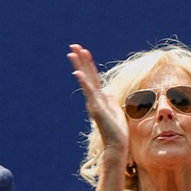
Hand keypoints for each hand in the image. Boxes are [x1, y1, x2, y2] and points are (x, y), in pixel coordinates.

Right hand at [67, 44, 128, 160]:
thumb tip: (107, 91)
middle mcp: (94, 98)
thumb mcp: (116, 110)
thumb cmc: (117, 131)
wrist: (117, 145)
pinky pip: (89, 92)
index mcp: (100, 98)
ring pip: (86, 80)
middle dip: (80, 59)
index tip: (84, 50)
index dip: (89, 64)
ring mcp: (94, 103)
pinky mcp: (96, 109)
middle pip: (87, 75)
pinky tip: (78, 72)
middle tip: (73, 45)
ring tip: (72, 53)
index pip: (94, 77)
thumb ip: (110, 100)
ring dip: (79, 66)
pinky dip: (84, 82)